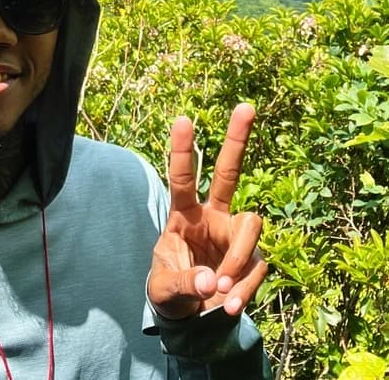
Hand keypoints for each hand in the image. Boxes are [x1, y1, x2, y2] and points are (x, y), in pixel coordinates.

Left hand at [147, 103, 267, 318]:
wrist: (191, 318)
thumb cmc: (170, 289)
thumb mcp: (164, 289)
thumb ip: (183, 283)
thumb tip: (210, 282)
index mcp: (183, 214)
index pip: (181, 178)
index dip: (183, 150)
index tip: (183, 119)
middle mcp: (212, 215)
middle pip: (228, 172)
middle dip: (236, 140)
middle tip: (247, 106)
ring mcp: (236, 233)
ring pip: (252, 225)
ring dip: (238, 260)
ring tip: (220, 293)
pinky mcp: (254, 257)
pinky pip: (258, 265)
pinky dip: (245, 289)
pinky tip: (230, 306)